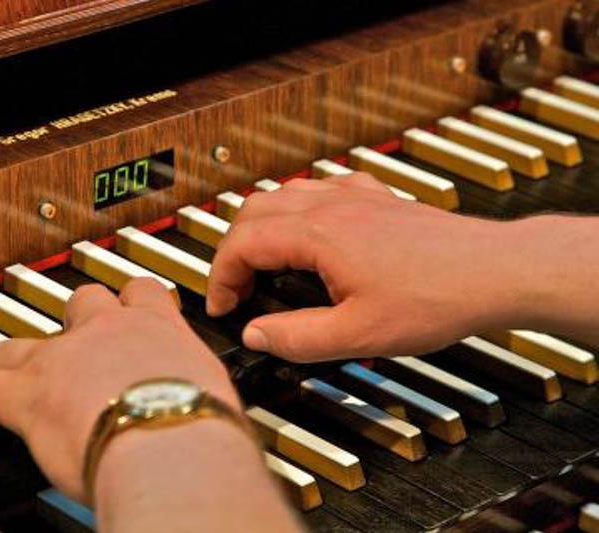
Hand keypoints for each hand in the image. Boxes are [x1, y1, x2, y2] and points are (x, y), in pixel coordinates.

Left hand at [0, 278, 238, 500]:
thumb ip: (198, 396)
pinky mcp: (28, 394)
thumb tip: (208, 419)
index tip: (129, 303)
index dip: (133, 299)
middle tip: (60, 323)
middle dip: (67, 315)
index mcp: (160, 331)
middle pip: (78, 305)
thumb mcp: (214, 398)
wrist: (173, 438)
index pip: (143, 296)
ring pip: (12, 344)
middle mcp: (110, 332)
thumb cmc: (204, 425)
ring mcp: (64, 359)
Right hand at [206, 173, 526, 360]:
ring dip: (262, 227)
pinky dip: (300, 210)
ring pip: (284, 194)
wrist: (494, 271)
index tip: (223, 305)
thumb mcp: (357, 334)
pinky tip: (313, 231)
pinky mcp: (377, 199)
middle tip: (238, 288)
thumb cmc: (437, 296)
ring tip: (265, 263)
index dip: (220, 277)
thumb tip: (257, 334)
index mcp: (318, 234)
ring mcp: (356, 197)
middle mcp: (331, 205)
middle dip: (234, 250)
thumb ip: (297, 337)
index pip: (241, 244)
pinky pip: (322, 189)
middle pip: (254, 211)